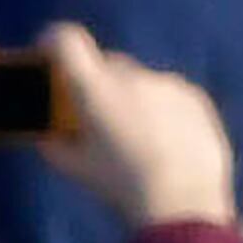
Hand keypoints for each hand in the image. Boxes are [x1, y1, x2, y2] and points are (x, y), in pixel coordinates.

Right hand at [41, 22, 240, 226]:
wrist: (182, 202)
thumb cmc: (119, 186)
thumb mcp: (75, 169)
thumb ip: (54, 144)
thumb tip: (47, 133)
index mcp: (96, 88)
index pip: (66, 40)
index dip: (54, 42)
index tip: (50, 53)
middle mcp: (132, 75)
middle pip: (108, 64)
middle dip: (98, 82)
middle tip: (98, 116)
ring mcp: (168, 83)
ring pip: (141, 80)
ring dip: (133, 97)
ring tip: (138, 138)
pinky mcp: (194, 96)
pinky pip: (170, 94)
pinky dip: (163, 109)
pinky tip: (167, 142)